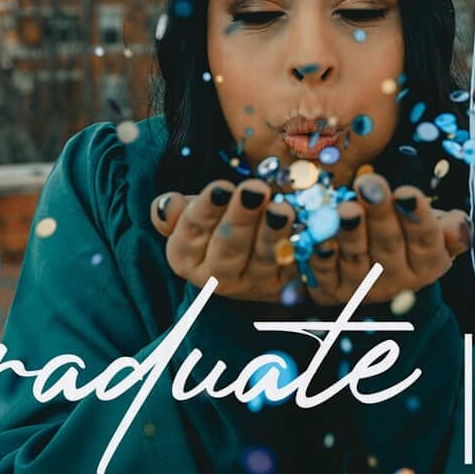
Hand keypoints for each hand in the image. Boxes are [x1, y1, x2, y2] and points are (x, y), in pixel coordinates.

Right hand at [150, 182, 293, 303]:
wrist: (245, 254)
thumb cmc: (213, 222)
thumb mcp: (191, 213)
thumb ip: (173, 211)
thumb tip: (169, 205)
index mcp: (185, 257)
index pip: (191, 233)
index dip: (206, 211)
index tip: (221, 187)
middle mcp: (215, 278)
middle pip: (227, 249)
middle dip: (241, 219)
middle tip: (255, 191)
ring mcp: (251, 284)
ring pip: (262, 260)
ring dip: (273, 234)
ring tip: (282, 209)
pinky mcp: (282, 286)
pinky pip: (292, 266)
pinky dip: (300, 246)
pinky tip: (305, 225)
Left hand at [304, 171, 468, 307]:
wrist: (377, 274)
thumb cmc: (409, 238)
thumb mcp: (435, 230)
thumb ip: (451, 229)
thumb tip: (456, 226)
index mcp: (428, 264)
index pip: (425, 240)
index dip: (416, 218)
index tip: (406, 193)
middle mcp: (397, 280)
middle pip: (388, 245)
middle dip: (380, 214)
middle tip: (371, 186)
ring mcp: (363, 288)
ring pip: (356, 257)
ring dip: (350, 233)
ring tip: (346, 208)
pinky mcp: (332, 290)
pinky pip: (325, 272)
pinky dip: (321, 255)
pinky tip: (317, 235)